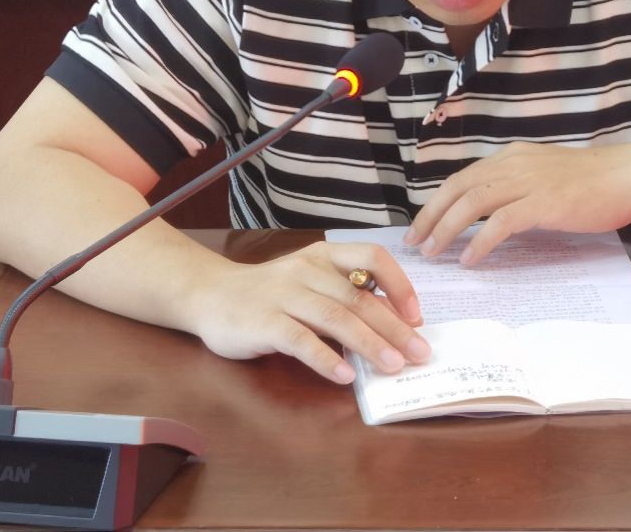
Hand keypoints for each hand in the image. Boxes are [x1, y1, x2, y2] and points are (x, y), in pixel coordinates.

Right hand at [190, 240, 430, 383]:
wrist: (210, 295)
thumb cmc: (270, 293)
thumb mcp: (310, 284)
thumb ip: (345, 296)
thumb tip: (394, 324)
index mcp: (324, 255)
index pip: (372, 257)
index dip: (399, 284)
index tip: (417, 315)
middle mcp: (307, 270)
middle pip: (360, 298)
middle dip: (395, 328)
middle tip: (420, 353)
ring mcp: (284, 295)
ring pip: (336, 318)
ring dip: (370, 343)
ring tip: (393, 365)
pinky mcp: (264, 322)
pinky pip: (301, 341)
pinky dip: (326, 358)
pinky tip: (346, 375)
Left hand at [403, 142, 630, 265]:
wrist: (628, 174)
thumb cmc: (591, 179)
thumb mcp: (543, 173)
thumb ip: (516, 185)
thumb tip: (488, 212)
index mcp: (510, 157)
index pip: (461, 178)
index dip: (436, 202)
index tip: (421, 225)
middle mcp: (513, 164)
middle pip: (458, 188)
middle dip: (431, 217)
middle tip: (416, 244)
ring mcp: (528, 182)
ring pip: (473, 203)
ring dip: (448, 229)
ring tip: (434, 252)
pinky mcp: (544, 203)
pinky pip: (501, 223)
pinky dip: (480, 241)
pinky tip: (470, 259)